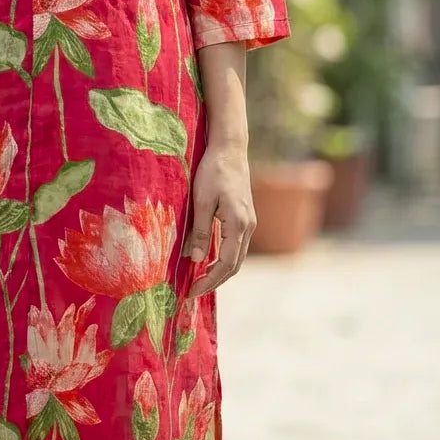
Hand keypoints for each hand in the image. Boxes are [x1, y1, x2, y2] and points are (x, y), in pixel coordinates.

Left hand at [184, 140, 255, 298]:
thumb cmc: (213, 170)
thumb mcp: (202, 200)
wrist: (230, 148)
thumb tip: (196, 260)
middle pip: (234, 265)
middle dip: (214, 281)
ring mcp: (248, 222)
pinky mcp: (244, 217)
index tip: (191, 292)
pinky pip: (235, 245)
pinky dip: (223, 257)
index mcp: (238, 225)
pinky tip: (208, 258)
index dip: (209, 281)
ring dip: (219, 271)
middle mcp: (248, 227)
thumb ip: (200, 231)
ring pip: (236, 256)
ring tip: (198, 279)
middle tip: (192, 291)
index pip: (226, 264)